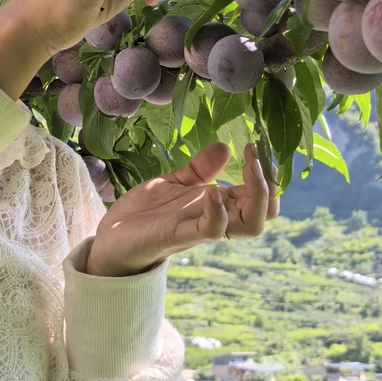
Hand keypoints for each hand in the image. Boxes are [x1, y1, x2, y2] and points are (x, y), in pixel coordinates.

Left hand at [84, 143, 279, 277]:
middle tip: (256, 156)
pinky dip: (218, 212)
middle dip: (270, 184)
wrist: (111, 236)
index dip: (266, 172)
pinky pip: (210, 230)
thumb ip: (200, 169)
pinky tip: (213, 192)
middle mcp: (216, 217)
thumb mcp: (174, 183)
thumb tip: (225, 146)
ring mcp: (199, 228)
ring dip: (258, 197)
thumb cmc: (144, 212)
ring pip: (250, 225)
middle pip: (265, 213)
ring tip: (250, 168)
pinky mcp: (178, 235)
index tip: (258, 145)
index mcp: (218, 204)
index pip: (260, 194)